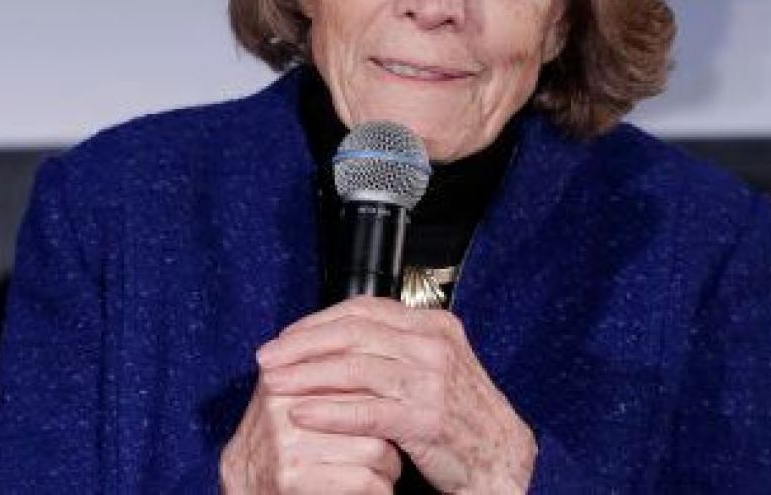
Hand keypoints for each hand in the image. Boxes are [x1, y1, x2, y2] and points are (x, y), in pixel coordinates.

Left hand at [255, 296, 537, 492]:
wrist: (502, 460)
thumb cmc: (462, 419)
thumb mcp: (433, 369)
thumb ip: (395, 350)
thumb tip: (337, 340)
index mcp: (435, 325)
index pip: (365, 309)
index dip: (318, 322)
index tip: (287, 337)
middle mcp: (434, 345)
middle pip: (353, 334)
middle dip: (302, 345)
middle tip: (268, 357)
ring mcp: (432, 380)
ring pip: (354, 369)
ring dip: (306, 376)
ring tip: (274, 385)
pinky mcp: (427, 418)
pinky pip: (366, 410)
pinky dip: (329, 412)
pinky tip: (302, 414)